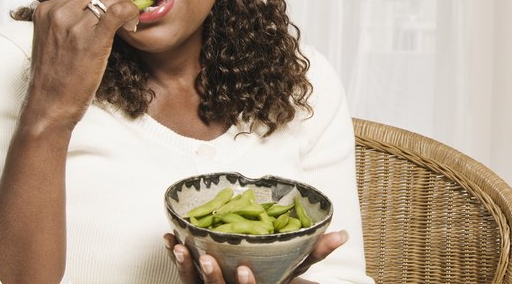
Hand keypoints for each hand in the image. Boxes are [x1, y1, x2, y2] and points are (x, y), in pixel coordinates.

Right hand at [24, 0, 138, 129]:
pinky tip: (132, 26)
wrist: (50, 103)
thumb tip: (100, 9)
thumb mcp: (55, 39)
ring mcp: (73, 23)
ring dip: (128, 6)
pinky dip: (132, 13)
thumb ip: (71, 20)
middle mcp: (58, 11)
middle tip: (127, 13)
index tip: (117, 10)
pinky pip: (119, 10)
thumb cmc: (57, 76)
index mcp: (47, 9)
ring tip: (129, 24)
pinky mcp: (91, 38)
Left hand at [163, 230, 348, 283]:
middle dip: (213, 276)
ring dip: (186, 266)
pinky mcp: (196, 283)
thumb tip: (341, 233)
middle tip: (207, 257)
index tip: (245, 268)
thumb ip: (316, 251)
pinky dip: (174, 256)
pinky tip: (170, 238)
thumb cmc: (273, 278)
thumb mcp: (295, 269)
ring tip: (183, 247)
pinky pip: (181, 274)